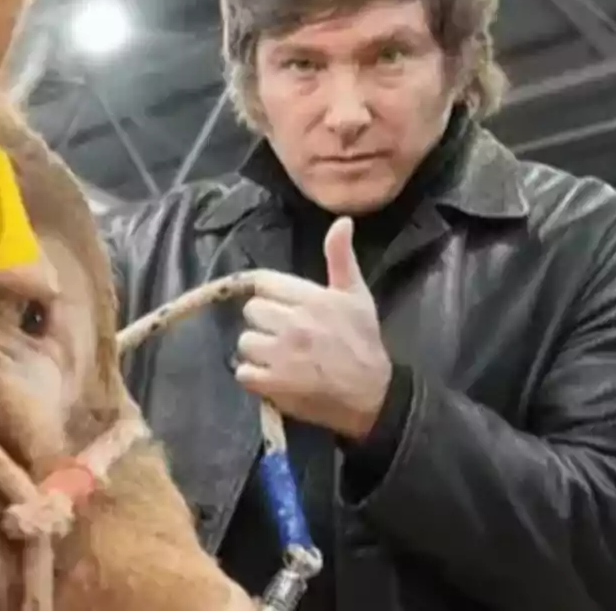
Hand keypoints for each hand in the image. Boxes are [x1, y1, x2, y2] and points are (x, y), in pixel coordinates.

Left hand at [234, 217, 391, 440]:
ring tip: (278, 356)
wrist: (372, 395)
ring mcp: (280, 355)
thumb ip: (341, 257)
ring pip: (244, 341)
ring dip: (258, 350)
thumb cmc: (363, 342)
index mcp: (311, 299)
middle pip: (251, 311)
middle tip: (284, 333)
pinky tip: (273, 376)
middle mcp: (292, 323)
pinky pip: (243, 372)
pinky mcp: (272, 384)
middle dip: (265, 321)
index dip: (269, 294)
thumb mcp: (357, 295)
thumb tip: (342, 221)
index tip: (280, 305)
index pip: (264, 283)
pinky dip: (254, 377)